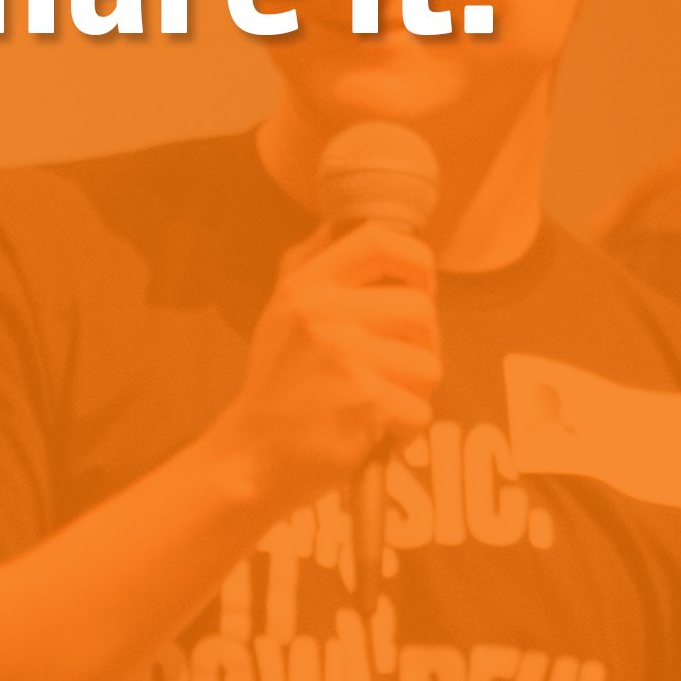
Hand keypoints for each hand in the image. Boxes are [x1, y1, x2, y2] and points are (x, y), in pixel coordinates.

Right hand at [195, 220, 441, 512]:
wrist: (252, 456)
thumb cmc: (275, 386)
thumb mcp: (278, 313)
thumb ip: (307, 265)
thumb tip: (339, 224)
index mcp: (307, 286)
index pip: (379, 241)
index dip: (417, 261)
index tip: (419, 289)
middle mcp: (324, 313)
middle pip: (422, 311)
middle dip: (421, 347)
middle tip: (393, 371)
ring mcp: (345, 356)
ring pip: (428, 366)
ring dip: (412, 394)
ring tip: (376, 405)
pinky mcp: (365, 401)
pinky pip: (421, 410)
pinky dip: (405, 431)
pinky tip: (372, 434)